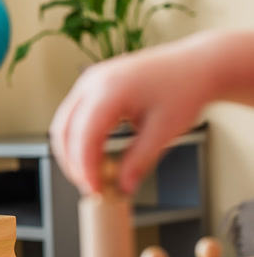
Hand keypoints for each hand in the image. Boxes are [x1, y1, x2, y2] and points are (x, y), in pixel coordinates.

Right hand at [50, 43, 209, 194]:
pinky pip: (72, 116)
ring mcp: (89, 82)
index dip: (85, 167)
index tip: (96, 190)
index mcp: (110, 90)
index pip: (84, 135)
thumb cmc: (184, 89)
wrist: (195, 66)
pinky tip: (93, 157)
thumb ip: (139, 161)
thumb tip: (122, 187)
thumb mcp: (164, 131)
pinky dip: (76, 140)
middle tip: (91, 188)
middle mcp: (92, 82)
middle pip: (63, 131)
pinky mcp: (91, 86)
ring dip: (71, 153)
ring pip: (62, 124)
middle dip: (73, 164)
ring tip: (91, 175)